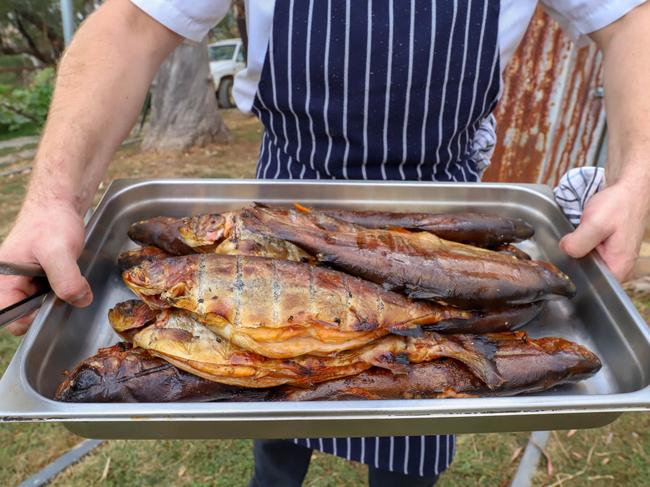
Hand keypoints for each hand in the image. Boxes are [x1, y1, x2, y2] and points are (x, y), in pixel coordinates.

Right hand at [0, 199, 92, 335]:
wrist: (60, 204)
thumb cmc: (50, 221)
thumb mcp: (58, 251)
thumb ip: (66, 279)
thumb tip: (80, 300)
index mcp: (3, 280)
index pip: (10, 318)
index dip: (32, 318)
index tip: (54, 304)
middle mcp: (11, 283)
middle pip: (27, 314)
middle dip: (50, 307)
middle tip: (68, 290)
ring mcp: (26, 281)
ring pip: (42, 305)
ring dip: (60, 298)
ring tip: (71, 279)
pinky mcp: (41, 278)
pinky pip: (52, 294)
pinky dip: (65, 290)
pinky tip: (73, 277)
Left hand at [559, 181, 649, 280]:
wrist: (627, 190)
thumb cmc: (618, 206)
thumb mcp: (596, 223)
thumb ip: (579, 242)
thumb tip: (565, 250)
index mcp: (618, 268)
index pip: (591, 285)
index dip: (574, 274)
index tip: (563, 262)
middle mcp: (616, 267)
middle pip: (586, 274)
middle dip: (573, 261)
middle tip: (566, 245)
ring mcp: (611, 258)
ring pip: (584, 262)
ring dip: (575, 251)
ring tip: (573, 238)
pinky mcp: (605, 249)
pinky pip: (586, 252)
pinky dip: (579, 244)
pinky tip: (577, 235)